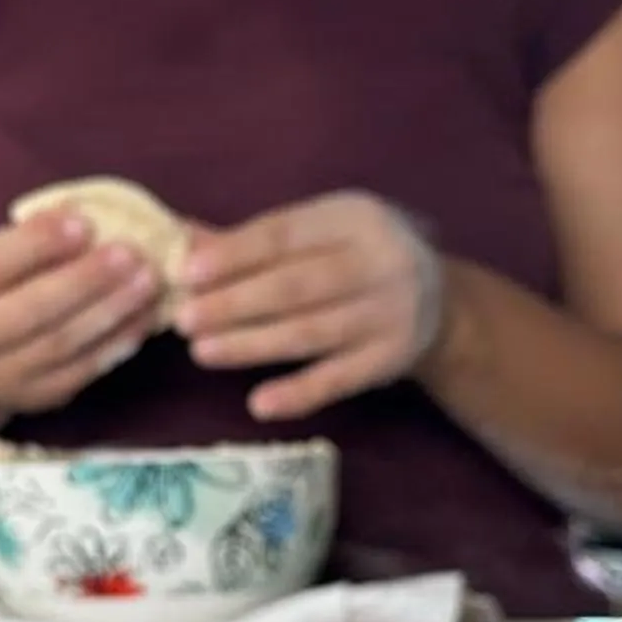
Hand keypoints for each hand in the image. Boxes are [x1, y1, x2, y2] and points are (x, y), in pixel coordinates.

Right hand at [0, 208, 166, 422]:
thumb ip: (21, 243)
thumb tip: (78, 211)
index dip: (38, 244)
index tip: (84, 221)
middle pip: (31, 310)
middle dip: (84, 280)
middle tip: (130, 253)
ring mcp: (2, 376)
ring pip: (61, 344)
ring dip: (110, 311)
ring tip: (148, 282)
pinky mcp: (36, 398)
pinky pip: (80, 372)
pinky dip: (115, 345)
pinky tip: (143, 320)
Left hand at [175, 192, 446, 421]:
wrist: (441, 302)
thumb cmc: (356, 259)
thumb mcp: (319, 233)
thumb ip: (252, 241)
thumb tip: (180, 239)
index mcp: (353, 218)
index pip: (285, 234)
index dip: (235, 254)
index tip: (188, 273)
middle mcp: (379, 260)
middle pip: (295, 286)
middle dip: (234, 303)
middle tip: (183, 320)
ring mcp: (390, 313)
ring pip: (311, 332)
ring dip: (252, 344)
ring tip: (202, 352)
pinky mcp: (392, 359)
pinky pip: (340, 380)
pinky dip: (300, 393)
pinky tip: (260, 404)